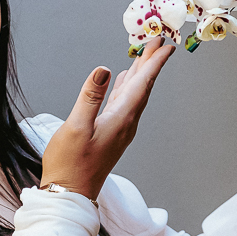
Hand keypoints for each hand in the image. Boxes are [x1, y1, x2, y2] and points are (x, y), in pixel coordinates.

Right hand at [41, 37, 174, 200]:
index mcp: (121, 119)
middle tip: (158, 41)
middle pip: (142, 87)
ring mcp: (119, 130)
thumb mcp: (76, 127)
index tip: (166, 46)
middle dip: (151, 64)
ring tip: (145, 56)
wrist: (70, 194)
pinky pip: (125, 104)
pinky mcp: (111, 134)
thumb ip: (90, 97)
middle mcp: (125, 124)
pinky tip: (125, 81)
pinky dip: (128, 88)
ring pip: (135, 95)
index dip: (154, 63)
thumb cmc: (70, 165)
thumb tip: (103, 70)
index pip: (142, 85)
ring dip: (141, 74)